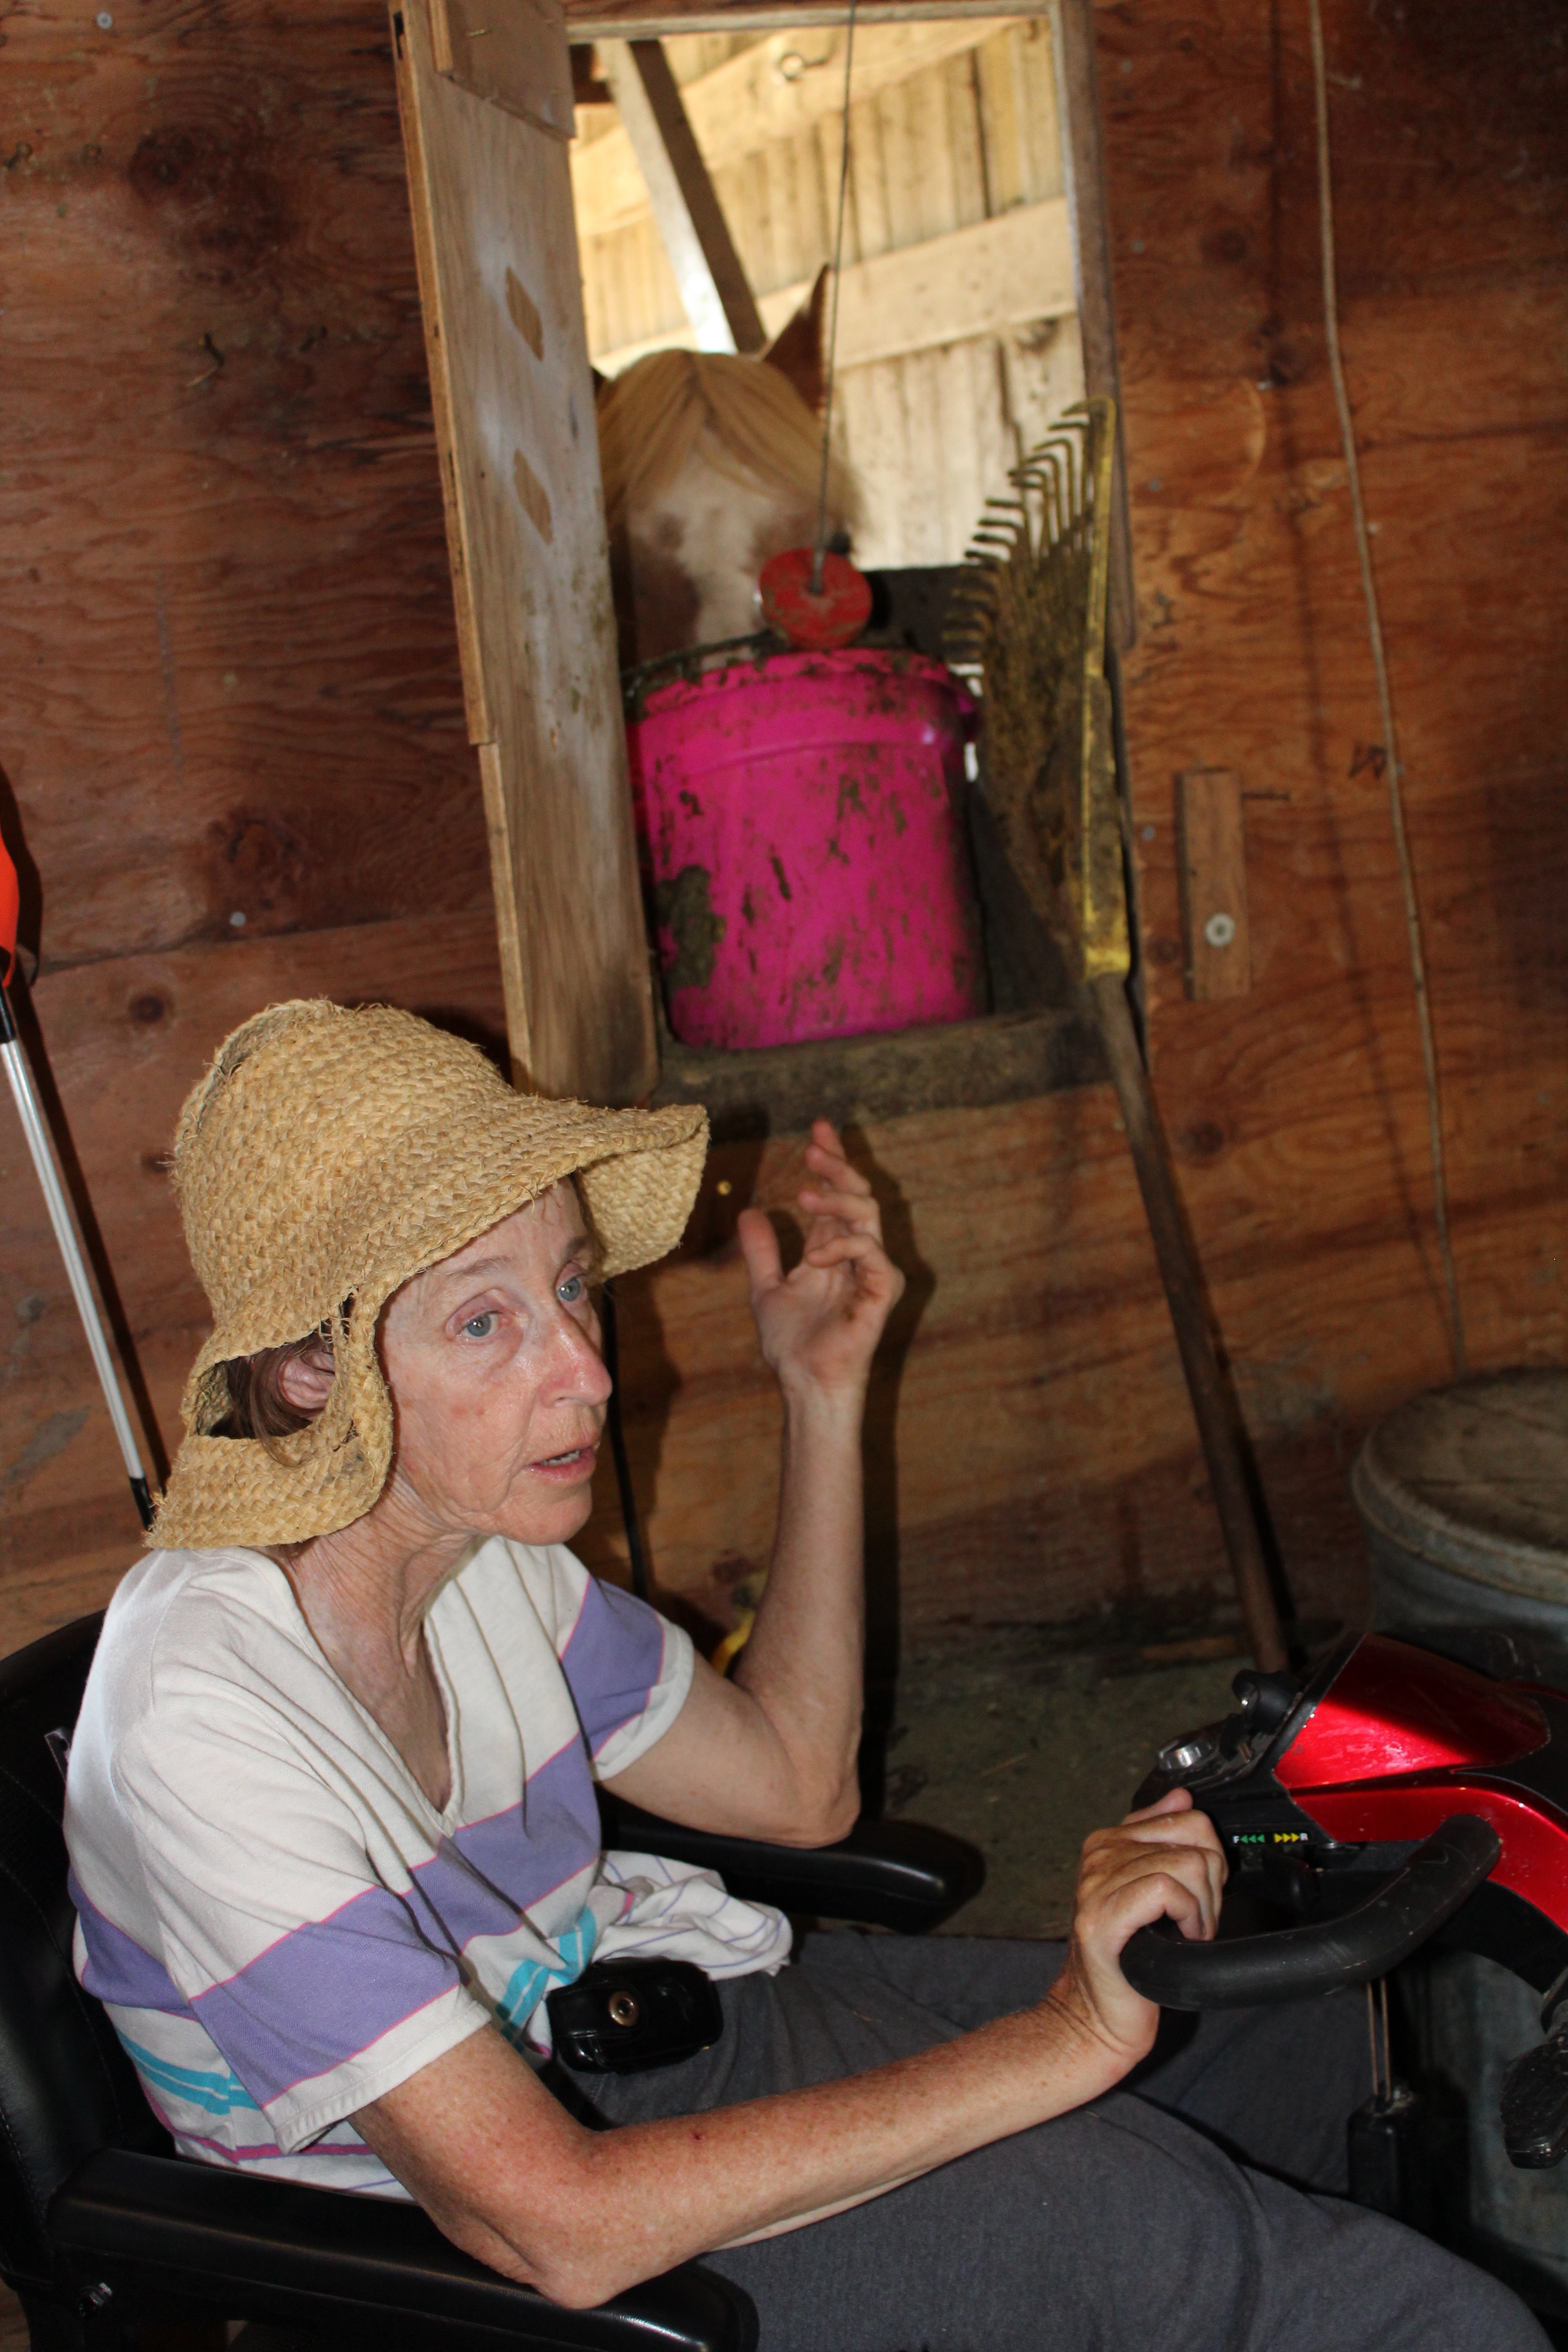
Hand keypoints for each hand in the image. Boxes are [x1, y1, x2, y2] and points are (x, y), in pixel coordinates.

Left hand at [737, 1120, 905, 1403]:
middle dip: (837, 1165)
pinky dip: (841, 1246)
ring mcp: (873, 1269)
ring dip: (836, 1197)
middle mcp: (858, 1253)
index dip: (832, 1161)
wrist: (805, 1380)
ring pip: (867, 1213)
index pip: (838, 1194)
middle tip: (813, 1144)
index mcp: (834, 1248)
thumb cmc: (793, 1343)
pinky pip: (871, 1252)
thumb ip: (763, 1251)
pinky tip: (814, 1256)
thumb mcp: (767, 1287)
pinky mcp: (883, 1289)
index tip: (820, 1127)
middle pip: (858, 1194)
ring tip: (804, 1193)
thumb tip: (748, 1211)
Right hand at [1047, 1788, 1226, 2068]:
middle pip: (1194, 1841)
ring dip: (1202, 1909)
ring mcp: (1095, 1884)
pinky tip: (1181, 1938)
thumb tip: (1181, 1798)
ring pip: (1187, 1865)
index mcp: (1108, 1842)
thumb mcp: (1148, 1888)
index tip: (1197, 1895)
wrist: (1095, 2019)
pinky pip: (1165, 1890)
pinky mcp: (1102, 1917)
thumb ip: (1161, 1840)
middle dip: (1210, 1886)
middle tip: (1193, 1920)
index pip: (1188, 1818)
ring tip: (1184, 1933)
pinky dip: (1188, 1916)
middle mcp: (1098, 1856)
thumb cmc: (1129, 1961)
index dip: (1209, 1860)